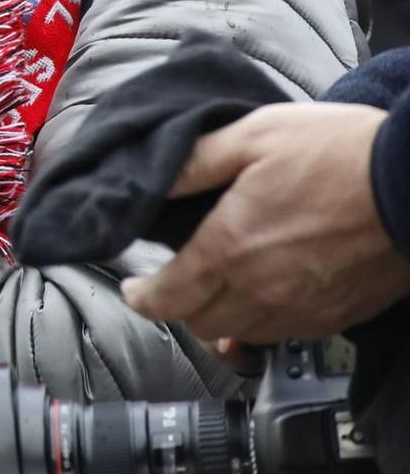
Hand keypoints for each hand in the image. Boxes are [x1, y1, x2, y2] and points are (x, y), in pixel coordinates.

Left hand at [122, 103, 409, 342]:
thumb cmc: (338, 152)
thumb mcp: (250, 136)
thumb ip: (193, 162)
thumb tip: (145, 179)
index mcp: (230, 247)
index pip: (167, 297)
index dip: (142, 297)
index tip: (136, 289)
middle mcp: (262, 289)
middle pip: (200, 323)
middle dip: (179, 305)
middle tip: (178, 280)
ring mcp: (302, 309)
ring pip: (241, 335)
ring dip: (221, 317)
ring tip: (219, 288)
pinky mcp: (337, 316)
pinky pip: (284, 336)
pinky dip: (264, 322)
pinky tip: (266, 295)